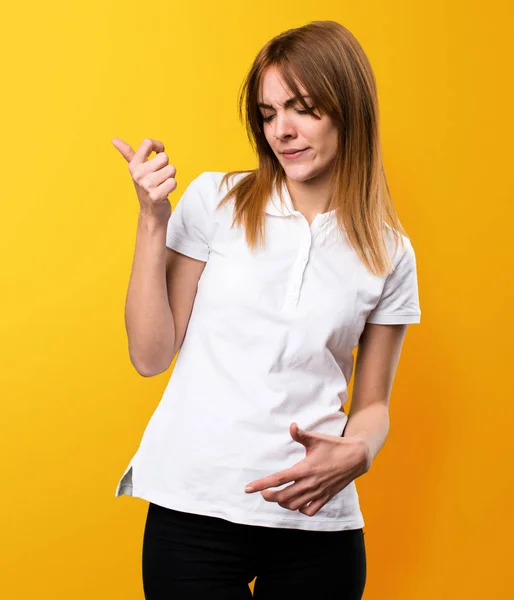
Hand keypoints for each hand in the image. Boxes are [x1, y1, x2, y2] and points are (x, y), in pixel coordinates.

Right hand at [111, 137, 174, 221]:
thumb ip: (127, 153)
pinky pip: (173, 182)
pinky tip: (165, 192)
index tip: (158, 153)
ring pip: (171, 169)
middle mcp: (138, 174)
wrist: (151, 213)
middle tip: (160, 178)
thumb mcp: (135, 170)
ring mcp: (146, 185)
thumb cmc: (146, 188)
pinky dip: (172, 187)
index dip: (158, 146)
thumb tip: (114, 139)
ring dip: (170, 178)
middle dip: (166, 167)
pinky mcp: (156, 196)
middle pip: (164, 157)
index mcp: (133, 165)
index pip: (147, 143)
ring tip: (162, 185)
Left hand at [244, 423, 370, 516]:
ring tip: (276, 496)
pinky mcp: (326, 497)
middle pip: (283, 496)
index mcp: (305, 469)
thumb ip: (301, 434)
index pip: (278, 479)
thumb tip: (291, 426)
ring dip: (282, 503)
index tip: (248, 488)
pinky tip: (296, 502)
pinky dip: (299, 509)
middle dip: (269, 495)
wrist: (356, 457)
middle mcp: (310, 484)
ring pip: (294, 505)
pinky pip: (309, 510)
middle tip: (263, 491)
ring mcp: (318, 492)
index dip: (261, 484)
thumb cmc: (334, 446)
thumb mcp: (316, 439)